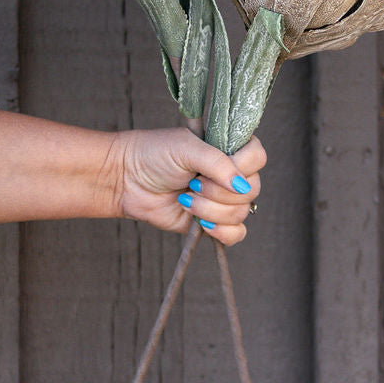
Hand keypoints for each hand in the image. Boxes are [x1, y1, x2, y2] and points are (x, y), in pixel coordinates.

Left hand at [114, 129, 265, 245]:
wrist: (126, 180)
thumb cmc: (153, 155)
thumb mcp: (185, 149)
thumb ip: (217, 163)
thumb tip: (241, 184)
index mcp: (228, 148)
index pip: (257, 157)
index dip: (242, 166)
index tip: (216, 168)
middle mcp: (230, 173)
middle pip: (252, 189)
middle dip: (219, 191)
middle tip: (192, 184)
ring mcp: (222, 199)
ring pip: (242, 213)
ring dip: (212, 210)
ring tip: (185, 200)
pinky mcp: (212, 222)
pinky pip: (236, 234)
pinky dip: (222, 232)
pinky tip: (202, 223)